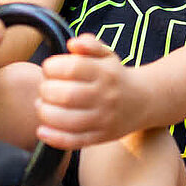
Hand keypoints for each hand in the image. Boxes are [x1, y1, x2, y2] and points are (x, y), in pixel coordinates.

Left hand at [34, 34, 141, 148]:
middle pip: (67, 95)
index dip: (52, 67)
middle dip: (46, 90)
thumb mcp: (107, 54)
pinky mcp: (100, 137)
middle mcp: (105, 97)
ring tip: (42, 105)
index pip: (72, 68)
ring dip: (46, 113)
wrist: (143, 102)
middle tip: (45, 88)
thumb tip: (72, 44)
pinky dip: (54, 138)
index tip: (49, 69)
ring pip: (67, 121)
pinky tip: (42, 130)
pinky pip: (74, 141)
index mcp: (105, 73)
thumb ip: (89, 44)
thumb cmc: (114, 76)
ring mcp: (103, 120)